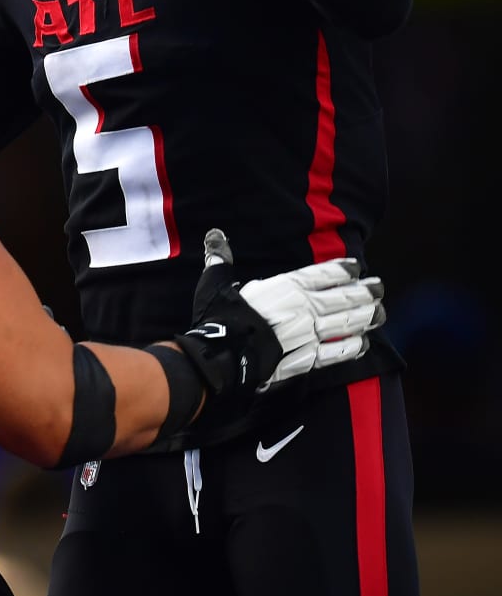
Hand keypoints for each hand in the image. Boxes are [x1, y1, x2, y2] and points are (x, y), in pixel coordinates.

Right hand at [176, 228, 384, 399]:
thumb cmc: (220, 316)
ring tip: (380, 313)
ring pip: (344, 324)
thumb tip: (214, 236)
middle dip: (363, 292)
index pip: (321, 275)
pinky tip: (363, 344)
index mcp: (285, 288)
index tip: (356, 267)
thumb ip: (221, 260)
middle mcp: (302, 309)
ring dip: (365, 317)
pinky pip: (335, 353)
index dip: (341, 270)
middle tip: (379, 287)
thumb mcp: (216, 283)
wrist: (223, 355)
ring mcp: (307, 334)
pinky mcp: (305, 359)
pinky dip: (351, 348)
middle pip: (341, 298)